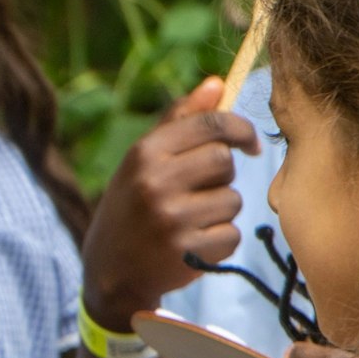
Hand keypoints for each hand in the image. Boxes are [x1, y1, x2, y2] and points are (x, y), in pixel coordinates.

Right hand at [81, 77, 261, 326]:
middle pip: (224, 161)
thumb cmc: (131, 207)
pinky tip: (192, 245)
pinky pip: (231, 235)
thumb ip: (178, 121)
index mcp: (144, 153)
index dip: (240, 130)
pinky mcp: (187, 253)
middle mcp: (155, 183)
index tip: (249, 144)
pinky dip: (219, 241)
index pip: (210, 125)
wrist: (109, 273)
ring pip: (232, 200)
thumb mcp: (142, 161)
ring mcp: (171, 220)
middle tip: (201, 191)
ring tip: (190, 221)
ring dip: (220, 211)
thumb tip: (217, 84)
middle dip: (222, 175)